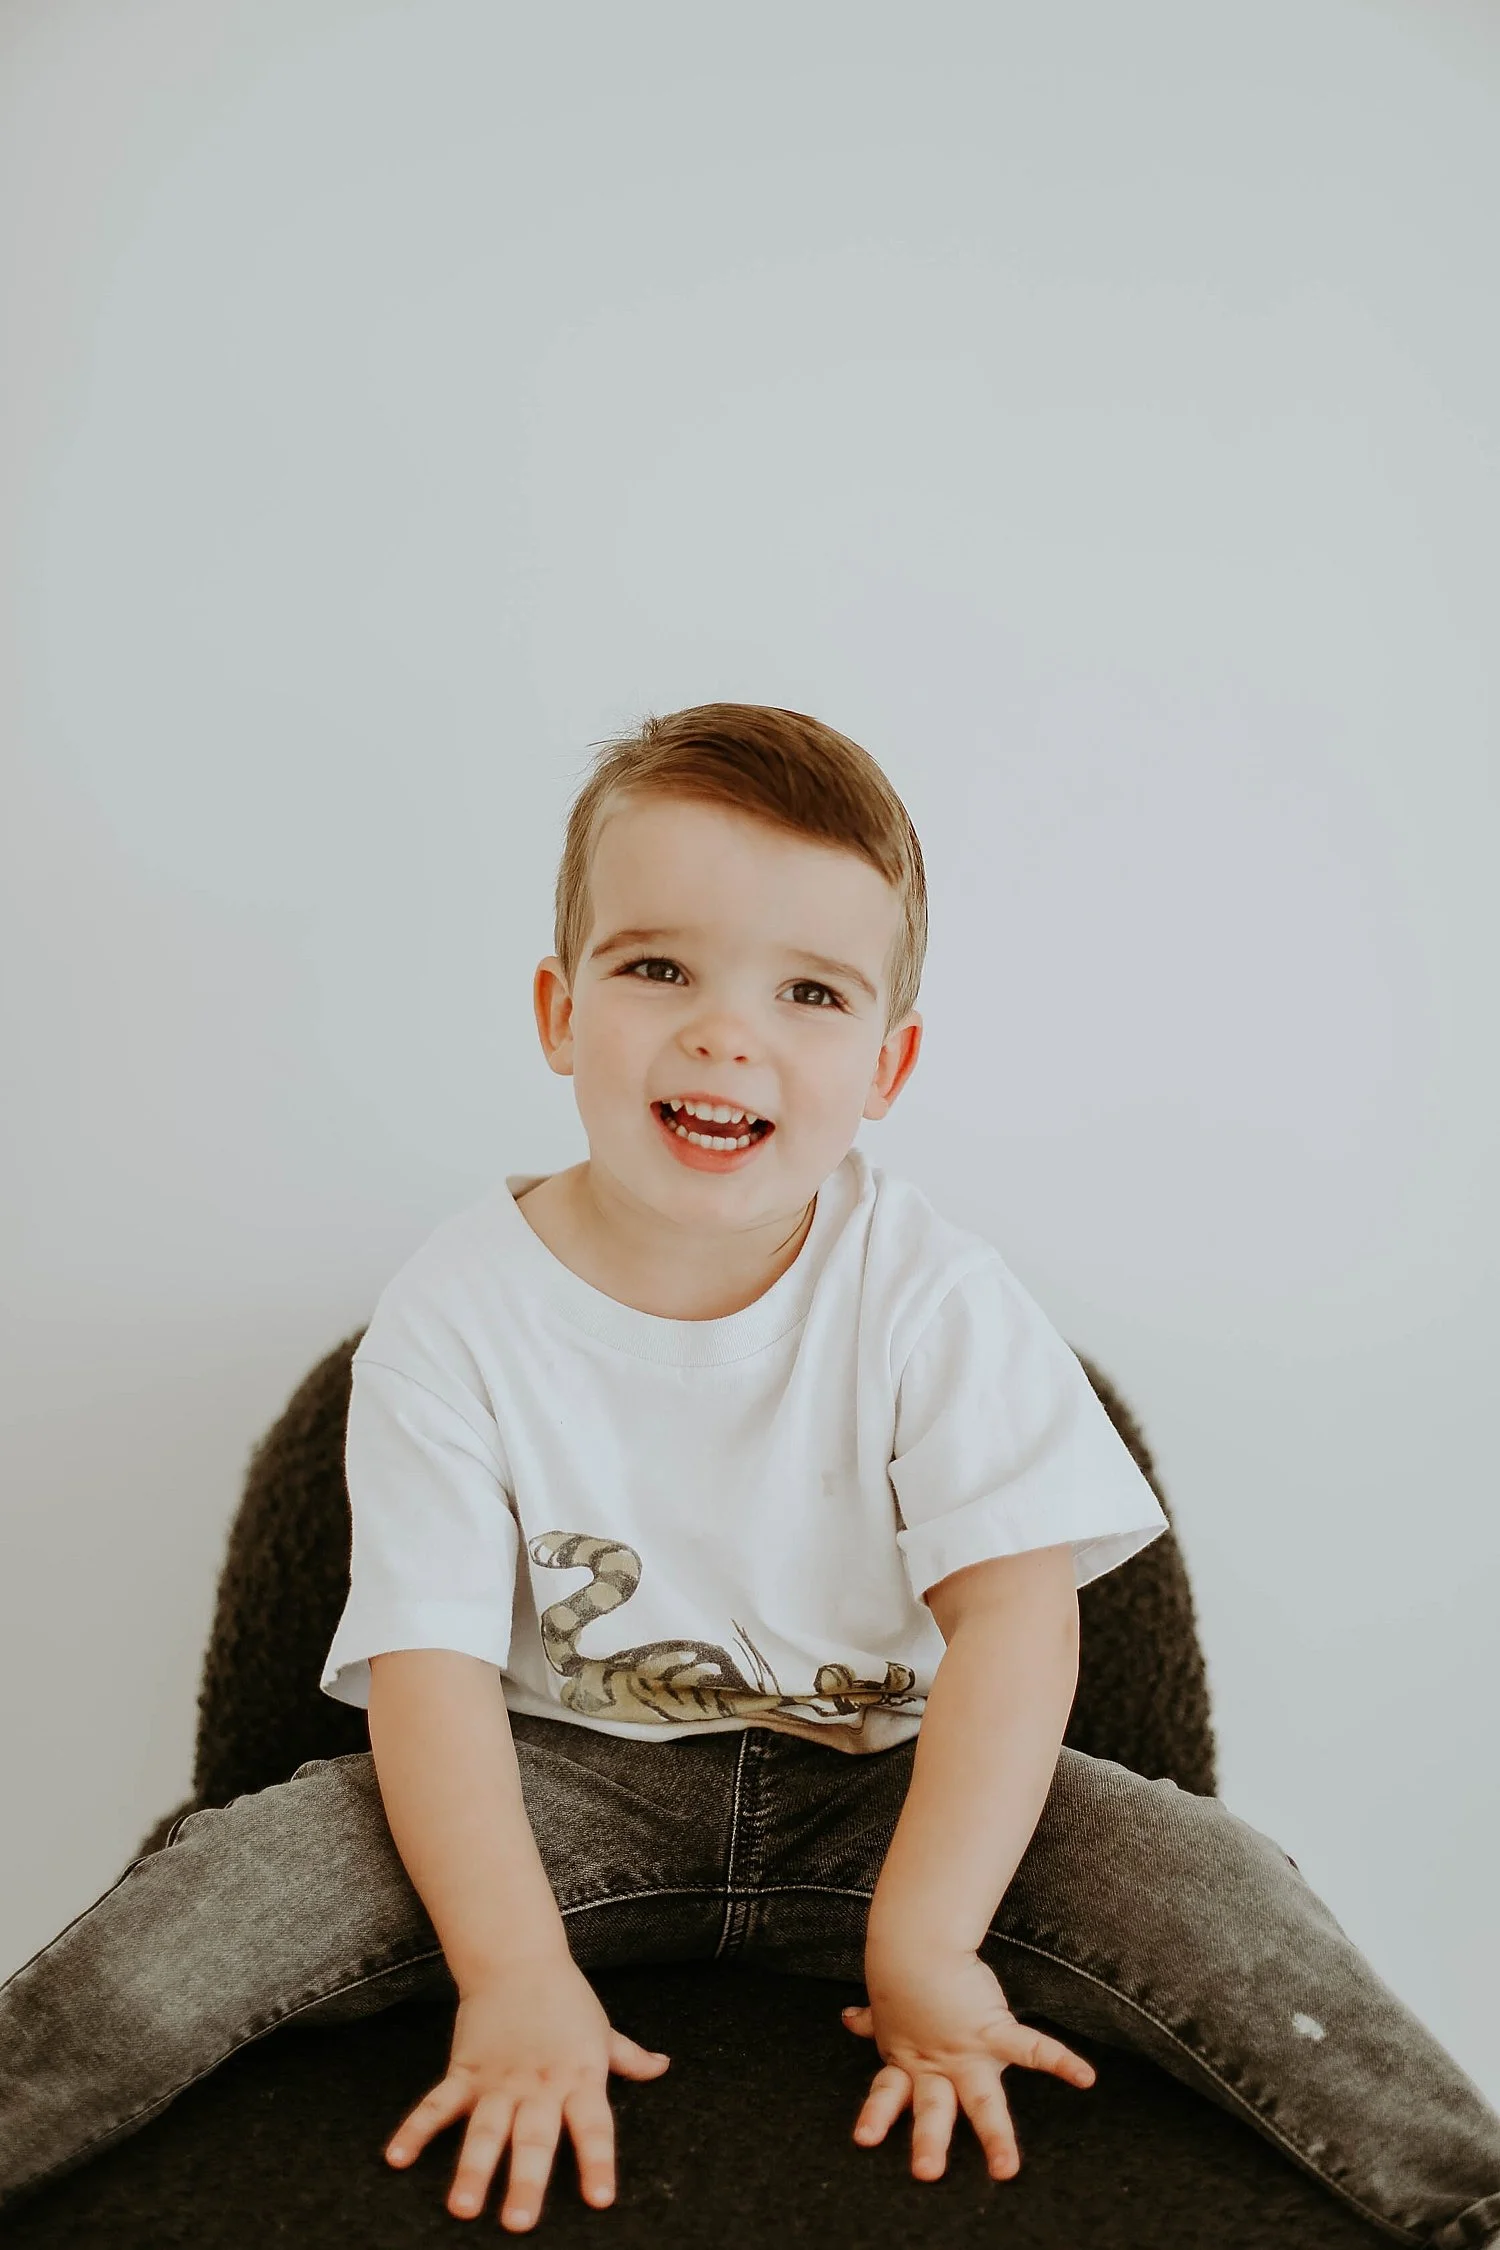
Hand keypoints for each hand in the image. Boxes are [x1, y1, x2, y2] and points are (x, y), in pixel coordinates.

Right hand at [385, 1957, 669, 2229]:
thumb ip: (629, 2057)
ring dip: (472, 2169)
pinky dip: (415, 2130)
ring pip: (485, 2130)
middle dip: (526, 2181)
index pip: (594, 2126)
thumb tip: (662, 2068)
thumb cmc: (566, 1999)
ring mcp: (498, 2080)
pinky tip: (397, 2159)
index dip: (597, 2162)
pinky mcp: (465, 2070)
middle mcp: (539, 2084)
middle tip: (518, 2223)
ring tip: (462, 2207)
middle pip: (534, 2138)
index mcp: (579, 2078)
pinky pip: (437, 2104)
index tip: (600, 2200)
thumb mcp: (602, 2029)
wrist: (517, 1958)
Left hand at [843, 1945, 1094, 2182]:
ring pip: (981, 2101)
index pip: (889, 2093)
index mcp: (909, 2058)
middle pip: (933, 2110)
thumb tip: (848, 2020)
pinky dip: (1060, 2061)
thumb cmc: (902, 1970)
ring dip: (995, 2136)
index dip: (877, 2116)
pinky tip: (1085, 2077)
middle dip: (930, 2142)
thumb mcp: (884, 2005)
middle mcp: (936, 2063)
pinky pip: (1030, 2049)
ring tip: (1007, 2169)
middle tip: (927, 2174)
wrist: (916, 1941)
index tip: (866, 2141)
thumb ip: (872, 2021)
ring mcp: (965, 2051)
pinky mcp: (992, 2030)